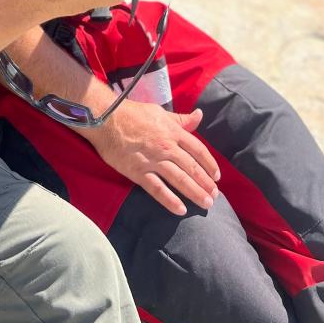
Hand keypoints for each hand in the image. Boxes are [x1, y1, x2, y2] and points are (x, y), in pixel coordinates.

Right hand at [90, 100, 220, 215]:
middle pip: (192, 167)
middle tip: (215, 196)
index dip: (210, 164)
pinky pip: (157, 189)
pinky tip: (181, 210)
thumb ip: (181, 119)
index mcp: (173, 132)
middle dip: (206, 183)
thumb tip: (200, 115)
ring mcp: (153, 160)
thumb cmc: (133, 114)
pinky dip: (170, 200)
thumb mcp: (160, 113)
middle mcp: (167, 147)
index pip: (198, 150)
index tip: (217, 176)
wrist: (107, 119)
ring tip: (206, 203)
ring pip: (179, 179)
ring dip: (195, 193)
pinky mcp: (138, 172)